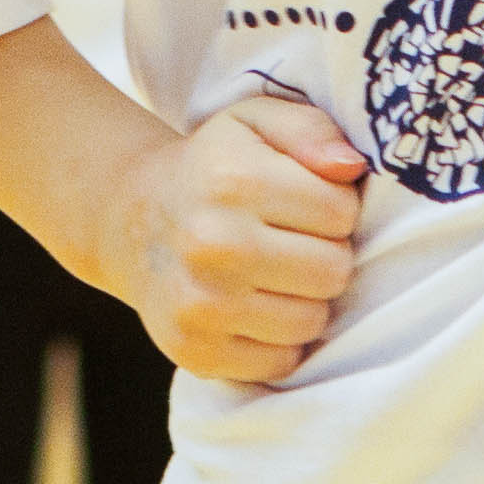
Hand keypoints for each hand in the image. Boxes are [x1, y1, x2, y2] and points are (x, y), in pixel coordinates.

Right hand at [112, 88, 366, 384]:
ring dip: (306, 301)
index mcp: (233, 181)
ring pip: (312, 321)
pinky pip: (281, 362)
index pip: (341, 213)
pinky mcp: (195, 351)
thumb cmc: (214, 168)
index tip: (305, 205)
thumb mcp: (255, 122)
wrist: (132, 221)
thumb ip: (310, 130)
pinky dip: (279, 341)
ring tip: (275, 275)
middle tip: (293, 242)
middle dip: (325, 256)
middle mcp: (212, 243)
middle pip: (333, 272)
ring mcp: (199, 304)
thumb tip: (351, 168)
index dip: (335, 208)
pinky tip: (254, 308)